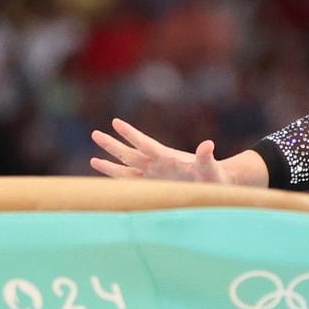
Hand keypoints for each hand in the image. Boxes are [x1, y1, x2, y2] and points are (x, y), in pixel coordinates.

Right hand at [90, 118, 231, 183]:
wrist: (215, 182)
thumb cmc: (213, 174)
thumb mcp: (210, 166)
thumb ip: (205, 156)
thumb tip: (208, 144)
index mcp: (167, 157)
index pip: (145, 143)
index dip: (131, 134)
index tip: (116, 122)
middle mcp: (157, 164)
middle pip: (130, 154)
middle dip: (112, 145)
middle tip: (95, 133)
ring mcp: (154, 174)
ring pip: (127, 169)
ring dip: (111, 166)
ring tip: (93, 160)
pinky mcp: (154, 185)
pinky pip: (133, 183)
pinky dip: (120, 181)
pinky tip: (108, 181)